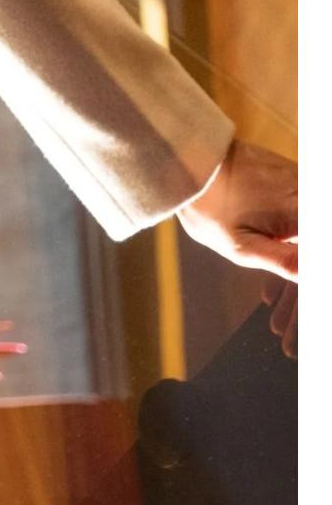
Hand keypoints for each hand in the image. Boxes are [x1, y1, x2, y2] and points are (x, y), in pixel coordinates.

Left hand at [176, 135, 297, 357]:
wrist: (191, 163)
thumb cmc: (210, 205)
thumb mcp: (242, 245)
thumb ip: (283, 262)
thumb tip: (310, 277)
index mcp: (305, 214)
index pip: (312, 270)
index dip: (302, 304)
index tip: (295, 334)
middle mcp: (311, 203)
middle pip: (313, 260)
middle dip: (299, 305)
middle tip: (288, 341)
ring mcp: (306, 197)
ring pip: (308, 252)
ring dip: (295, 293)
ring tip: (278, 328)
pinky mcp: (296, 195)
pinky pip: (301, 236)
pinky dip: (289, 267)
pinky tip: (271, 299)